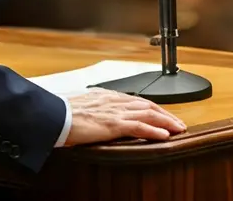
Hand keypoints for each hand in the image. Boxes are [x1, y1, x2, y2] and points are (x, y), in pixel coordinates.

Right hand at [63, 88, 185, 145]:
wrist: (52, 116)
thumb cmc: (62, 113)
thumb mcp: (83, 107)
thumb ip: (95, 109)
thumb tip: (97, 114)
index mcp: (108, 96)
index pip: (138, 101)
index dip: (154, 108)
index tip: (165, 115)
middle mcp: (115, 100)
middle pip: (148, 105)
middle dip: (166, 114)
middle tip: (179, 123)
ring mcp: (115, 111)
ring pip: (149, 114)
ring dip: (167, 121)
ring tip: (178, 129)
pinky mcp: (113, 124)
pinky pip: (139, 126)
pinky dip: (154, 130)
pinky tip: (164, 135)